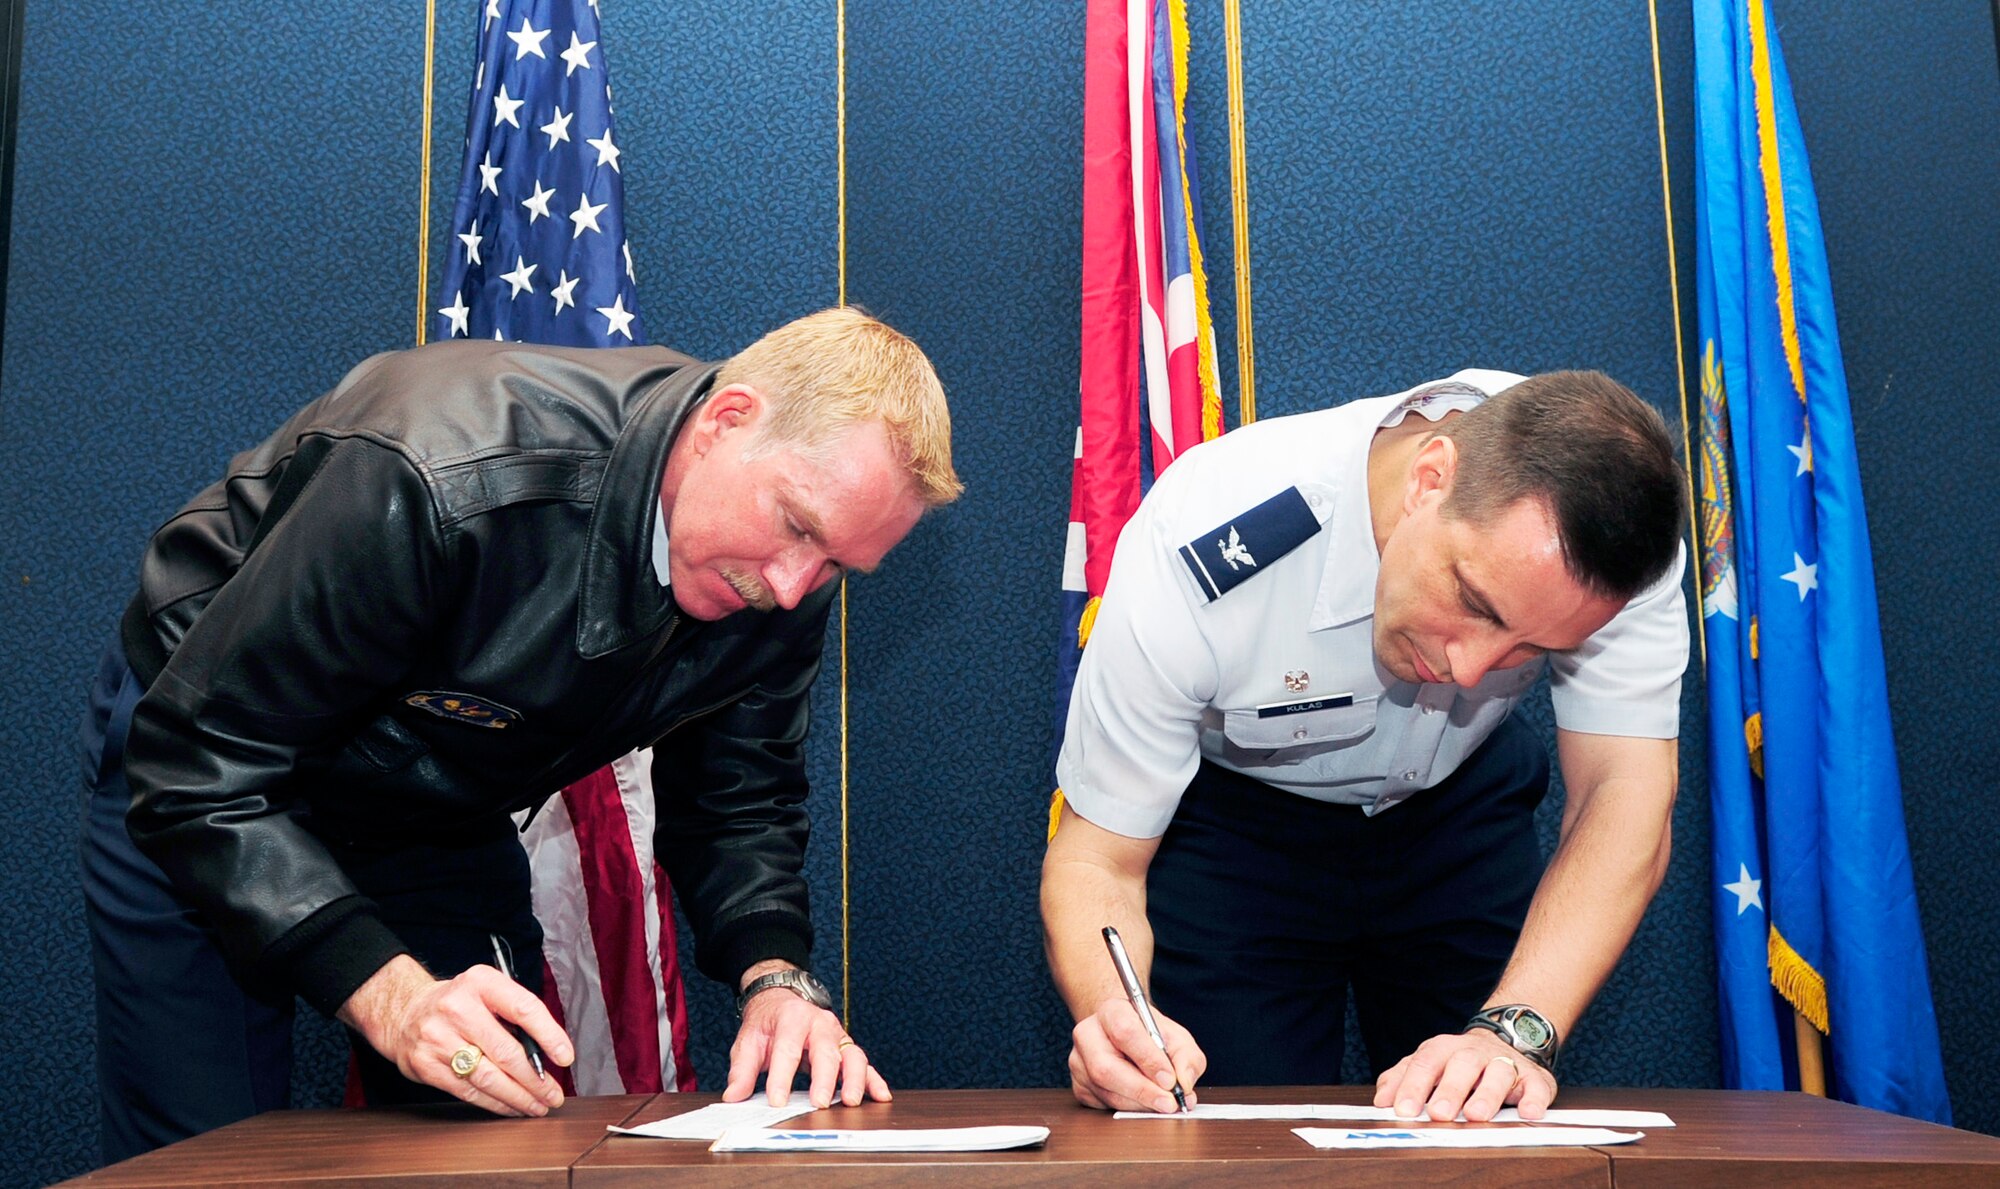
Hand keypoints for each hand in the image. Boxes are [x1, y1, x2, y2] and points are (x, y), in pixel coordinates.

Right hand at [338, 954, 573, 1117]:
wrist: (404, 1012)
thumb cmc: (459, 1003)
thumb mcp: (486, 991)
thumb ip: (514, 1014)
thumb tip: (548, 1053)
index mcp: (480, 982)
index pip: (523, 1008)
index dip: (549, 1035)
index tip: (565, 1057)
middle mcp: (457, 1008)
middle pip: (507, 1051)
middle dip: (536, 1079)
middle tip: (554, 1095)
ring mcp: (438, 1038)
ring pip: (488, 1077)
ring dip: (518, 1097)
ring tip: (538, 1106)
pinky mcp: (425, 1065)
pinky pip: (468, 1091)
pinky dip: (495, 1103)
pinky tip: (511, 1107)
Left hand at [724, 985, 890, 1108]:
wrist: (783, 1001)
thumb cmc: (768, 1023)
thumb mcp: (749, 1040)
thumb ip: (741, 1070)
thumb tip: (733, 1096)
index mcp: (792, 1018)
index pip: (787, 1049)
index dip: (781, 1077)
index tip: (776, 1101)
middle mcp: (820, 1024)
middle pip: (825, 1051)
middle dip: (824, 1079)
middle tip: (820, 1103)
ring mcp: (837, 1036)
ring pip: (852, 1056)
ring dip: (854, 1079)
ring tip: (851, 1101)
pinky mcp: (846, 1049)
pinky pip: (864, 1064)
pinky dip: (874, 1080)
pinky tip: (880, 1096)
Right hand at [1067, 995, 1203, 1113]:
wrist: (1127, 1036)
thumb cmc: (1151, 1035)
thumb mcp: (1177, 1038)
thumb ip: (1187, 1058)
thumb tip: (1184, 1083)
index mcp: (1112, 1011)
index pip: (1125, 1032)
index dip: (1148, 1059)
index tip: (1170, 1079)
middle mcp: (1087, 1034)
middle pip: (1106, 1068)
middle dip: (1142, 1090)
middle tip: (1168, 1103)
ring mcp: (1078, 1061)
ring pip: (1105, 1091)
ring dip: (1138, 1103)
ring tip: (1162, 1104)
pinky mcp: (1078, 1085)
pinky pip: (1102, 1104)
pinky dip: (1128, 1109)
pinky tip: (1144, 1103)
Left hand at [1372, 1028, 1556, 1121]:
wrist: (1506, 1041)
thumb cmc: (1458, 1063)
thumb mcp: (1427, 1065)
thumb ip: (1401, 1079)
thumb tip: (1382, 1101)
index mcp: (1443, 1049)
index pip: (1424, 1064)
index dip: (1412, 1086)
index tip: (1403, 1110)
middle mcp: (1473, 1053)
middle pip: (1461, 1066)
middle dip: (1449, 1090)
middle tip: (1438, 1113)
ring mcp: (1505, 1063)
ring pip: (1498, 1073)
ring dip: (1488, 1094)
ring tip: (1477, 1115)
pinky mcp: (1534, 1078)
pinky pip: (1537, 1086)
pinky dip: (1534, 1099)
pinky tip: (1528, 1112)